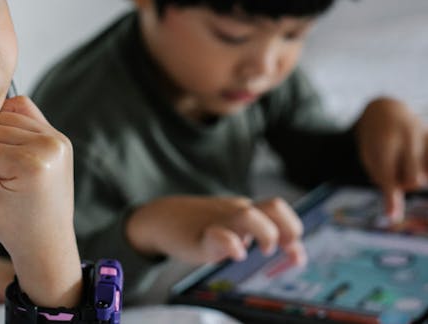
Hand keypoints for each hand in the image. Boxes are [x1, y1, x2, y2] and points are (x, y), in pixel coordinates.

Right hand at [126, 195, 305, 265]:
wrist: (161, 218)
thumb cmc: (201, 224)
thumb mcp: (234, 226)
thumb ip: (263, 235)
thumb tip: (298, 253)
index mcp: (246, 209)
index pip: (280, 209)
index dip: (295, 229)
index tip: (296, 253)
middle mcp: (236, 212)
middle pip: (274, 206)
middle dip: (288, 229)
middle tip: (279, 249)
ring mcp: (219, 222)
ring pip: (249, 215)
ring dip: (265, 234)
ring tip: (260, 251)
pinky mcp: (200, 239)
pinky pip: (219, 236)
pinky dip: (232, 244)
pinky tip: (237, 254)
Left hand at [355, 97, 426, 219]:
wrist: (385, 109)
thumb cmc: (374, 140)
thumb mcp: (370, 157)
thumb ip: (383, 183)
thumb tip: (393, 217)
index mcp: (385, 140)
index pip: (389, 176)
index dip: (390, 196)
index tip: (393, 215)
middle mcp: (409, 136)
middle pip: (413, 181)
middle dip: (403, 183)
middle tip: (394, 168)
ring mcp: (425, 134)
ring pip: (427, 176)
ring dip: (416, 175)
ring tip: (404, 160)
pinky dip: (425, 168)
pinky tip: (417, 161)